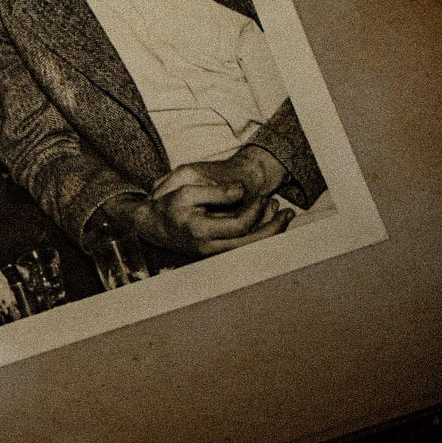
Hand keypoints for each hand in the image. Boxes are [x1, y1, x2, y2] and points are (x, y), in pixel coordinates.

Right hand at [105, 147, 293, 256]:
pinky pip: (244, 247)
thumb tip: (241, 191)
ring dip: (269, 233)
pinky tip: (268, 222)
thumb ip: (215, 191)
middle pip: (251, 244)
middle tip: (289, 212)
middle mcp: (209, 248)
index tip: (260, 196)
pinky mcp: (216, 253)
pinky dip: (259, 235)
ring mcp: (213, 253)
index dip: (254, 211)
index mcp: (201, 231)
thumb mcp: (186, 189)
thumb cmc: (167, 206)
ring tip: (284, 215)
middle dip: (273, 228)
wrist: (152, 226)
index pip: (239, 225)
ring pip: (250, 248)